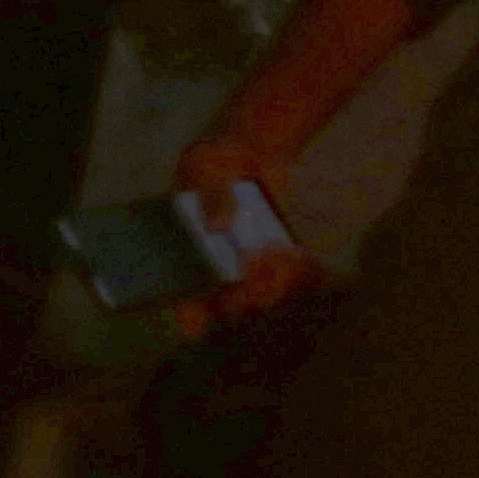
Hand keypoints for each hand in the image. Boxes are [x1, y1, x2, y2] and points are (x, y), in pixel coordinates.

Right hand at [166, 129, 325, 322]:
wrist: (251, 150)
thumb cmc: (214, 161)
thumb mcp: (204, 167)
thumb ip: (211, 195)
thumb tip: (218, 226)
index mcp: (184, 252)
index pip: (180, 293)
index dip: (186, 314)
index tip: (194, 327)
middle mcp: (213, 266)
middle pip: (225, 304)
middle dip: (241, 296)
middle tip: (252, 265)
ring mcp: (245, 265)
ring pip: (260, 298)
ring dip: (272, 286)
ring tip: (277, 254)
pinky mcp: (275, 258)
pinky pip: (288, 280)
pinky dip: (296, 274)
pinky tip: (298, 255)